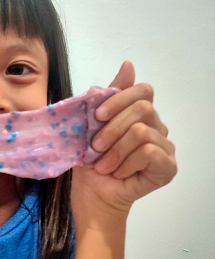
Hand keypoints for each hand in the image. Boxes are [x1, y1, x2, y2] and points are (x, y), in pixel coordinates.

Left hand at [71, 61, 176, 226]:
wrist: (91, 193)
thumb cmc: (89, 160)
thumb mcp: (91, 125)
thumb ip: (109, 97)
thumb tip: (128, 64)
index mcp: (138, 114)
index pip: (142, 91)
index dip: (119, 99)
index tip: (97, 116)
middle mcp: (156, 127)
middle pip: (143, 109)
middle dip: (112, 128)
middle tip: (95, 146)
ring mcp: (165, 147)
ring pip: (142, 132)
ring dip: (115, 151)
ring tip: (104, 166)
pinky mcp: (168, 167)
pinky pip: (149, 153)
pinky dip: (126, 163)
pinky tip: (118, 173)